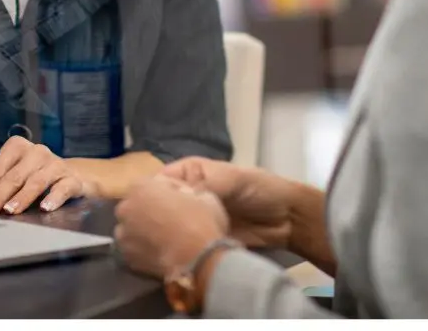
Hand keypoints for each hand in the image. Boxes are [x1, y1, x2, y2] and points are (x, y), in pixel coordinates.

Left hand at [0, 136, 96, 215]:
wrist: (70, 177)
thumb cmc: (32, 175)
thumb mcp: (10, 173)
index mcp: (17, 147)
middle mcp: (37, 152)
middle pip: (14, 175)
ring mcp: (55, 164)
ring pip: (36, 181)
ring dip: (22, 197)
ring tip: (10, 210)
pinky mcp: (71, 179)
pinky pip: (63, 187)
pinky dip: (54, 197)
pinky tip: (45, 207)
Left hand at [114, 176, 228, 278]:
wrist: (197, 257)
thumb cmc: (200, 219)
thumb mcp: (198, 192)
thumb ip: (180, 189)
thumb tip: (178, 195)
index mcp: (140, 186)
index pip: (148, 184)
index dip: (164, 191)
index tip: (177, 199)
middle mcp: (126, 208)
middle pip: (135, 206)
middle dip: (147, 210)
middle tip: (168, 219)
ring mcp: (124, 235)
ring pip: (130, 229)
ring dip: (141, 230)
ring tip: (162, 238)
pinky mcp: (128, 258)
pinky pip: (134, 249)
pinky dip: (143, 250)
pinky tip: (159, 252)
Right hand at [161, 157, 293, 249]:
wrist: (286, 219)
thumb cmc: (259, 188)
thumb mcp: (233, 179)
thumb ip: (205, 186)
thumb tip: (177, 199)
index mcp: (190, 172)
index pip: (160, 181)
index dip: (150, 194)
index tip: (142, 209)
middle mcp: (188, 193)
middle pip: (162, 205)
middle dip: (155, 217)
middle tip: (148, 232)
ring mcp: (195, 218)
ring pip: (171, 226)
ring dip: (166, 236)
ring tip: (158, 246)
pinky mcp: (202, 238)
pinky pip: (185, 243)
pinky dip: (179, 249)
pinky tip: (172, 255)